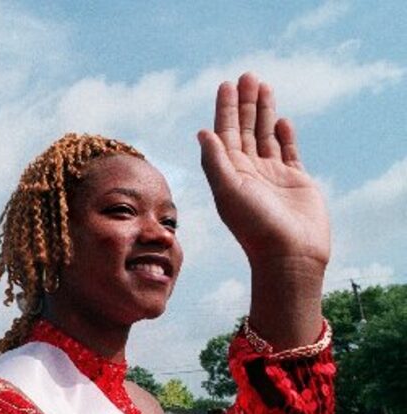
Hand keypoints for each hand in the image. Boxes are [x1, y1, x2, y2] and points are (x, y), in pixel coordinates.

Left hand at [198, 73, 329, 272]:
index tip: (226, 84)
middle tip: (247, 75)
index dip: (224, 110)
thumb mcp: (229, 192)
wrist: (289, 254)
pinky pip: (288, 152)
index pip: (225, 134)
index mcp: (230, 174)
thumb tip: (202, 132)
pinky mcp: (296, 181)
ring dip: (263, 112)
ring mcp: (272, 177)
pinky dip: (284, 135)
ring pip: (265, 137)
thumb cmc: (255, 227)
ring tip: (263, 85)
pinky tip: (280, 120)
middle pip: (244, 130)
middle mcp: (249, 173)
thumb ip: (215, 162)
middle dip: (245, 104)